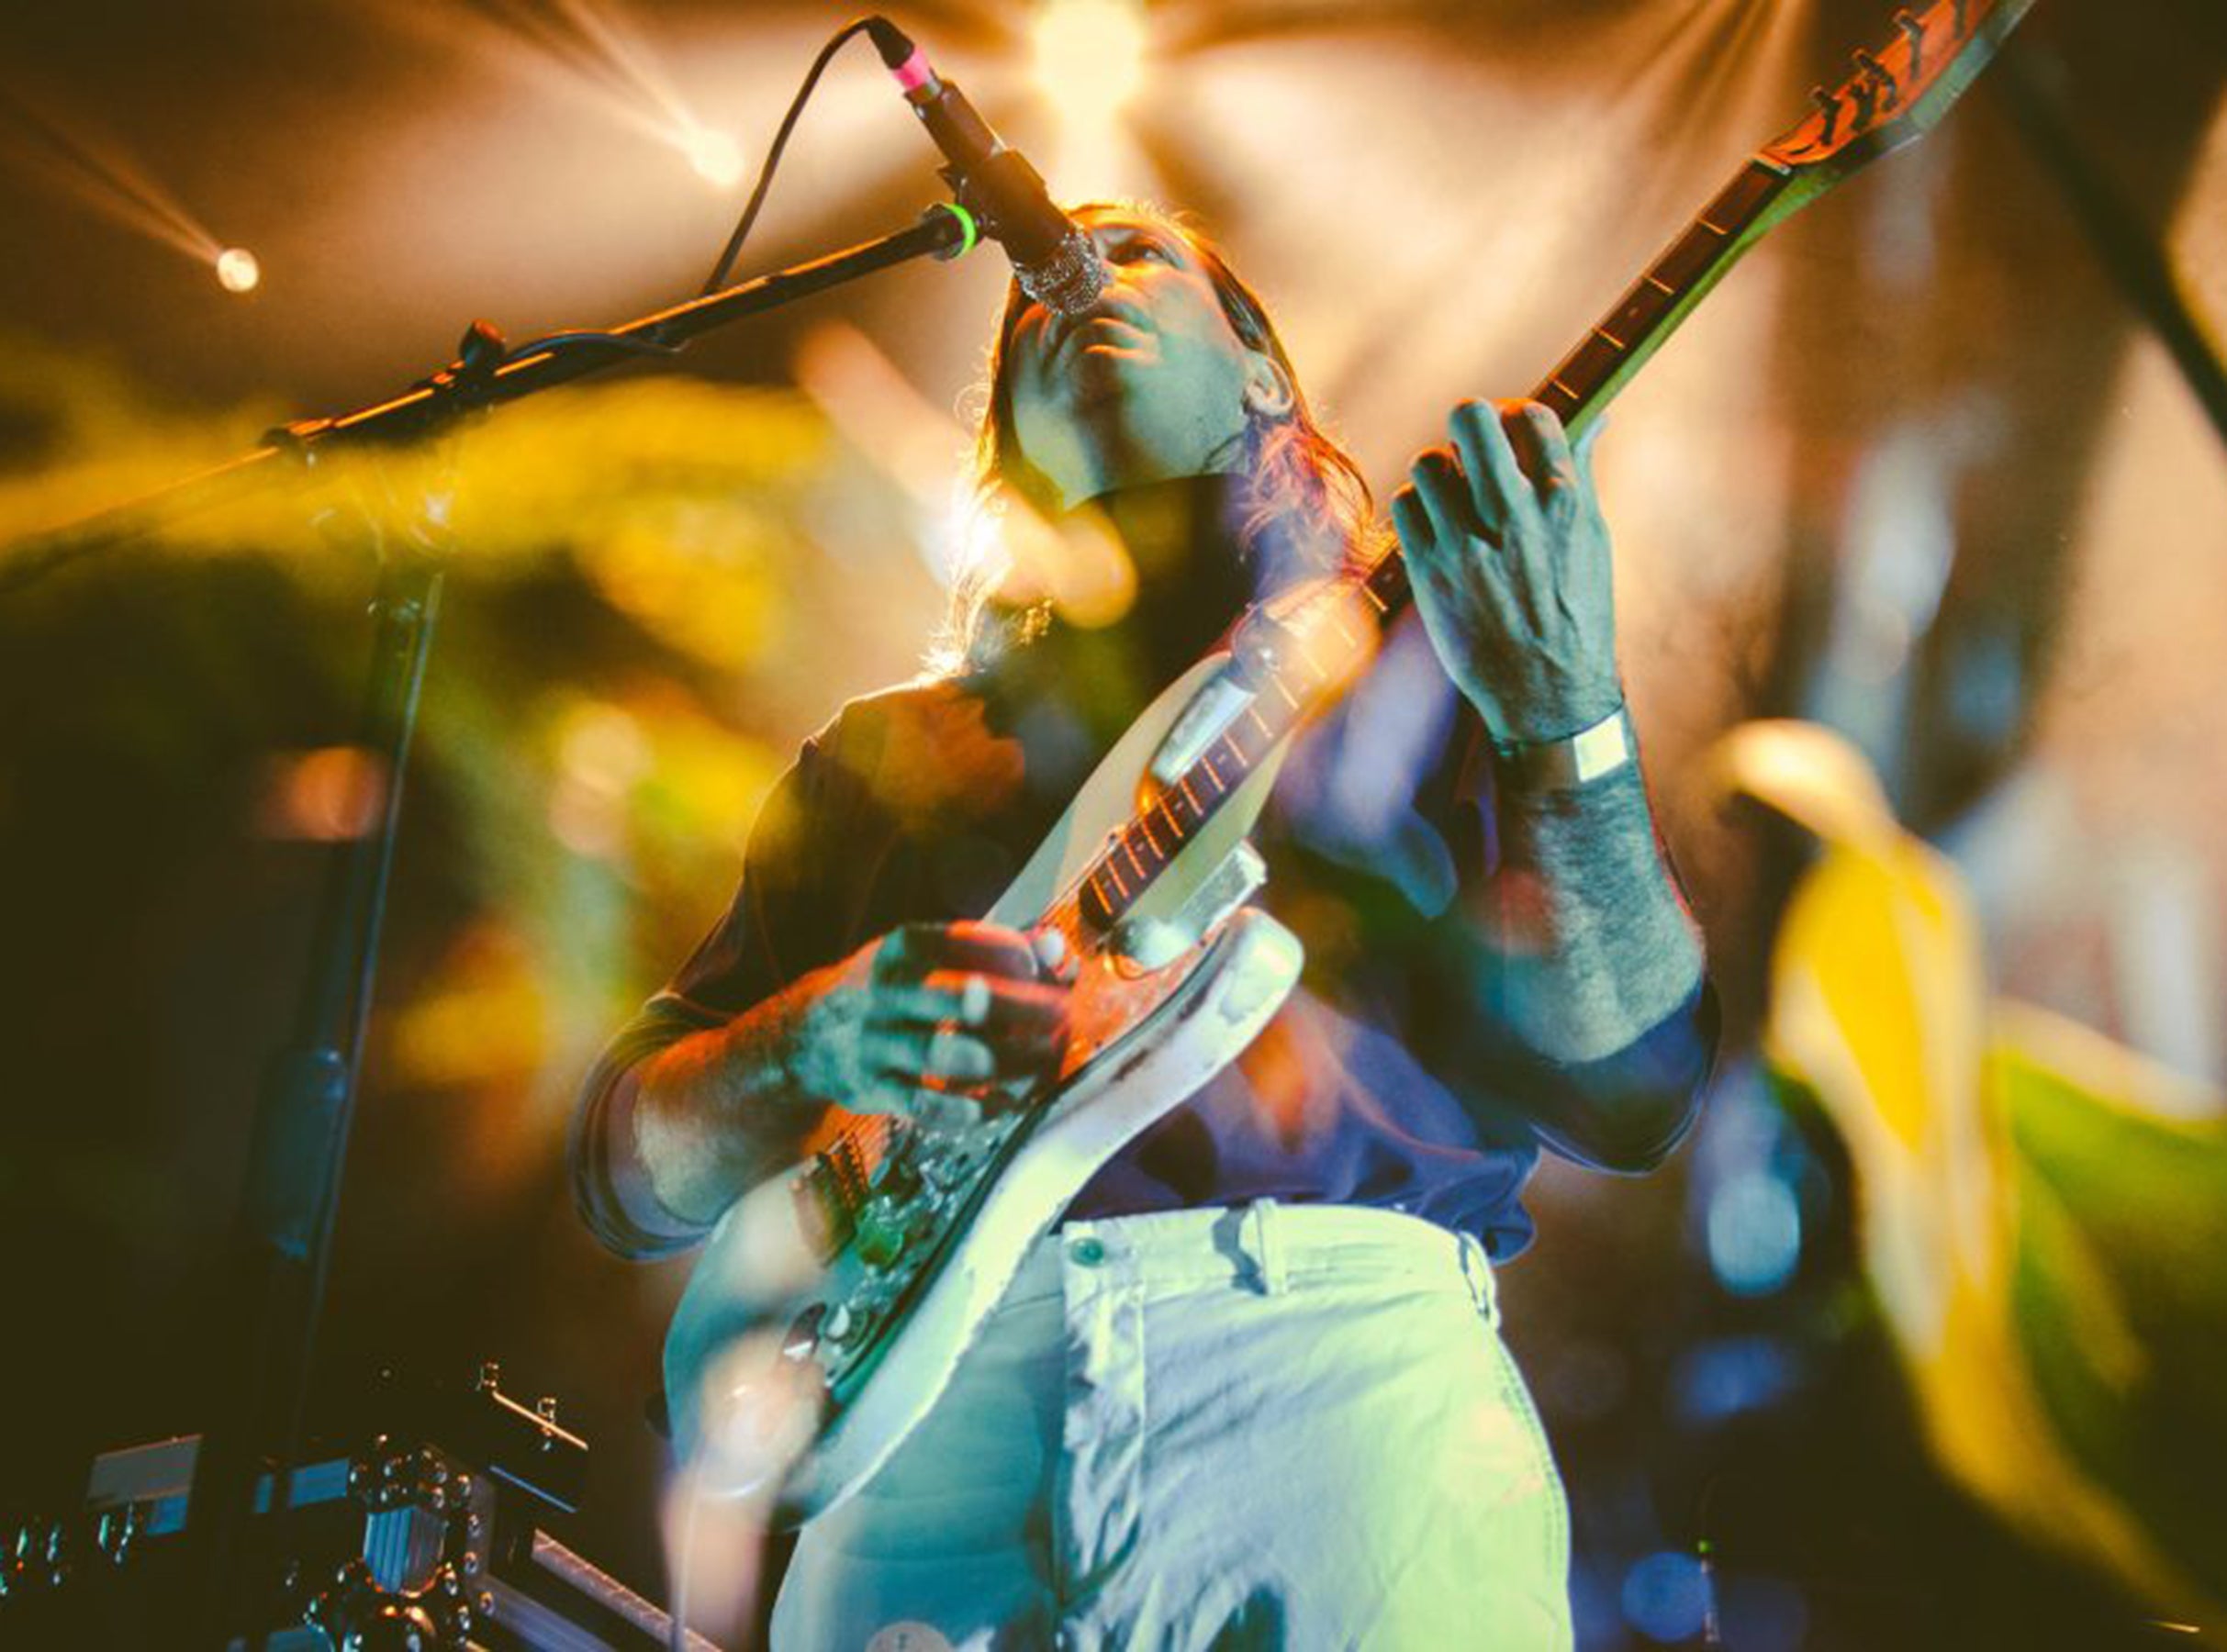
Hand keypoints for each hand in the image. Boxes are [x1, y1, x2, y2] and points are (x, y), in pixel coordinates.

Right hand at [792, 921, 1073, 1129]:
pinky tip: (1001, 1103)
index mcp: (899, 949)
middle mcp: (883, 992)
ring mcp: (874, 1041)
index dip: (1014, 957)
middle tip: (1060, 1018)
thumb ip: (995, 948)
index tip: (1046, 971)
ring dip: (1000, 1062)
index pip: (963, 942)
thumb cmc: (892, 989)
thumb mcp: (927, 956)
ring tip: (1039, 1064)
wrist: (808, 1036)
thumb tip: (1056, 946)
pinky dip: (967, 1108)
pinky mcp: (872, 1087)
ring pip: (942, 1054)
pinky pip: (924, 1103)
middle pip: (958, 998)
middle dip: (1019, 1010)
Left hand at [1389, 399, 1622, 742]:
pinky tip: (1434, 529)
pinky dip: (1417, 510)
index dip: (1515, 415)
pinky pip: (1405, 506)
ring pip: (1429, 462)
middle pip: (1471, 420)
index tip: (1510, 429)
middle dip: (1468, 424)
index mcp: (1564, 504)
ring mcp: (1467, 544)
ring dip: (1438, 472)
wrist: (1546, 692)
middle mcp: (1514, 516)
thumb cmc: (1574, 614)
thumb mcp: (1592, 542)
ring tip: (1451, 496)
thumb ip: (1580, 476)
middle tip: (1468, 445)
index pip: (1533, 418)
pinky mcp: (1430, 571)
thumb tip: (1592, 419)